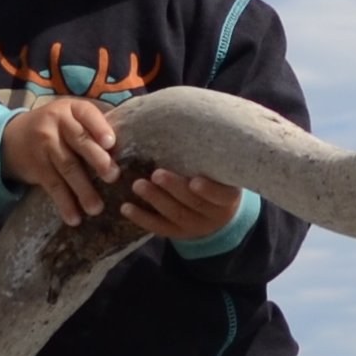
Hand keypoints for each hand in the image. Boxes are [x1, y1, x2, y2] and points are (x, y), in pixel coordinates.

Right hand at [0, 93, 125, 220]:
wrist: (11, 137)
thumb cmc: (56, 128)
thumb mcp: (71, 117)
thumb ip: (94, 127)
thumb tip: (127, 148)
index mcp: (72, 109)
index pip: (87, 114)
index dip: (99, 128)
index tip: (111, 143)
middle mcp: (57, 123)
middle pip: (79, 141)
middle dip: (97, 159)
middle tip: (113, 176)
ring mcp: (45, 145)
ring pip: (67, 167)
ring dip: (83, 190)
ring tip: (97, 208)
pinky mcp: (37, 167)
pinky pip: (53, 186)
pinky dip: (64, 203)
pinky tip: (74, 218)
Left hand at [123, 168, 245, 244]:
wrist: (217, 213)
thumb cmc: (216, 179)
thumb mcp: (221, 171)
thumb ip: (209, 157)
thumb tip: (185, 122)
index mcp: (228, 196)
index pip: (223, 195)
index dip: (209, 190)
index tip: (194, 181)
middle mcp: (214, 214)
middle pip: (194, 203)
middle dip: (174, 188)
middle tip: (156, 174)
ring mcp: (196, 226)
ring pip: (176, 215)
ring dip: (155, 200)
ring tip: (137, 185)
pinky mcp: (178, 233)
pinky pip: (160, 228)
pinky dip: (142, 218)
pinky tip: (126, 208)